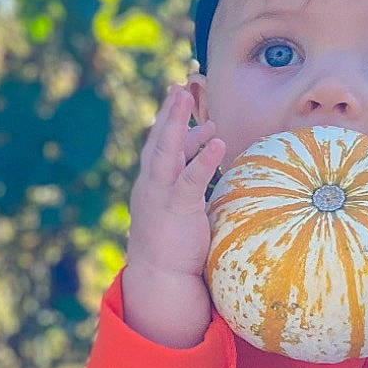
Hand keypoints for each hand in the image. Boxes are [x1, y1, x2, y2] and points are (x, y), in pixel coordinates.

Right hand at [127, 85, 225, 278]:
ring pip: (165, 151)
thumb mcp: (178, 212)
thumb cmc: (173, 247)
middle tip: (179, 87)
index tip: (183, 103)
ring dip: (176, 123)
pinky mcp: (177, 210)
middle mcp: (151, 186)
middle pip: (158, 141)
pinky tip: (216, 141)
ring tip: (186, 97)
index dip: (169, 124)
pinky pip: (190, 179)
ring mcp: (160, 196)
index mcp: (151, 186)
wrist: (160, 279)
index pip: (159, 147)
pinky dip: (202, 159)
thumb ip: (187, 189)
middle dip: (168, 113)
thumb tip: (204, 176)